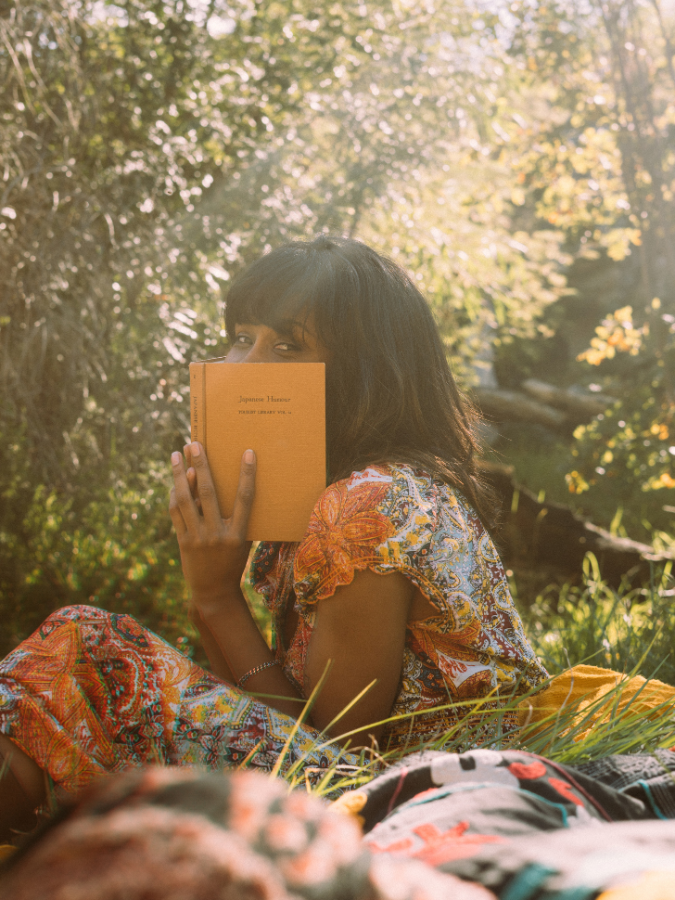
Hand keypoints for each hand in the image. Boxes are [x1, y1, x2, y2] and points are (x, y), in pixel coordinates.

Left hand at [169, 442, 255, 614]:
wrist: (214, 592)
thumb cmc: (233, 564)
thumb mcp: (244, 544)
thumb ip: (240, 520)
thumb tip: (236, 487)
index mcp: (238, 534)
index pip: (245, 499)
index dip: (247, 475)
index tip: (248, 453)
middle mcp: (217, 534)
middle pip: (208, 492)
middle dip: (201, 465)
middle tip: (195, 444)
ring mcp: (197, 537)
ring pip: (185, 499)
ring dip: (179, 474)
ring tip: (177, 454)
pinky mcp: (182, 541)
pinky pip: (175, 512)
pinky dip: (174, 494)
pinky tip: (174, 481)